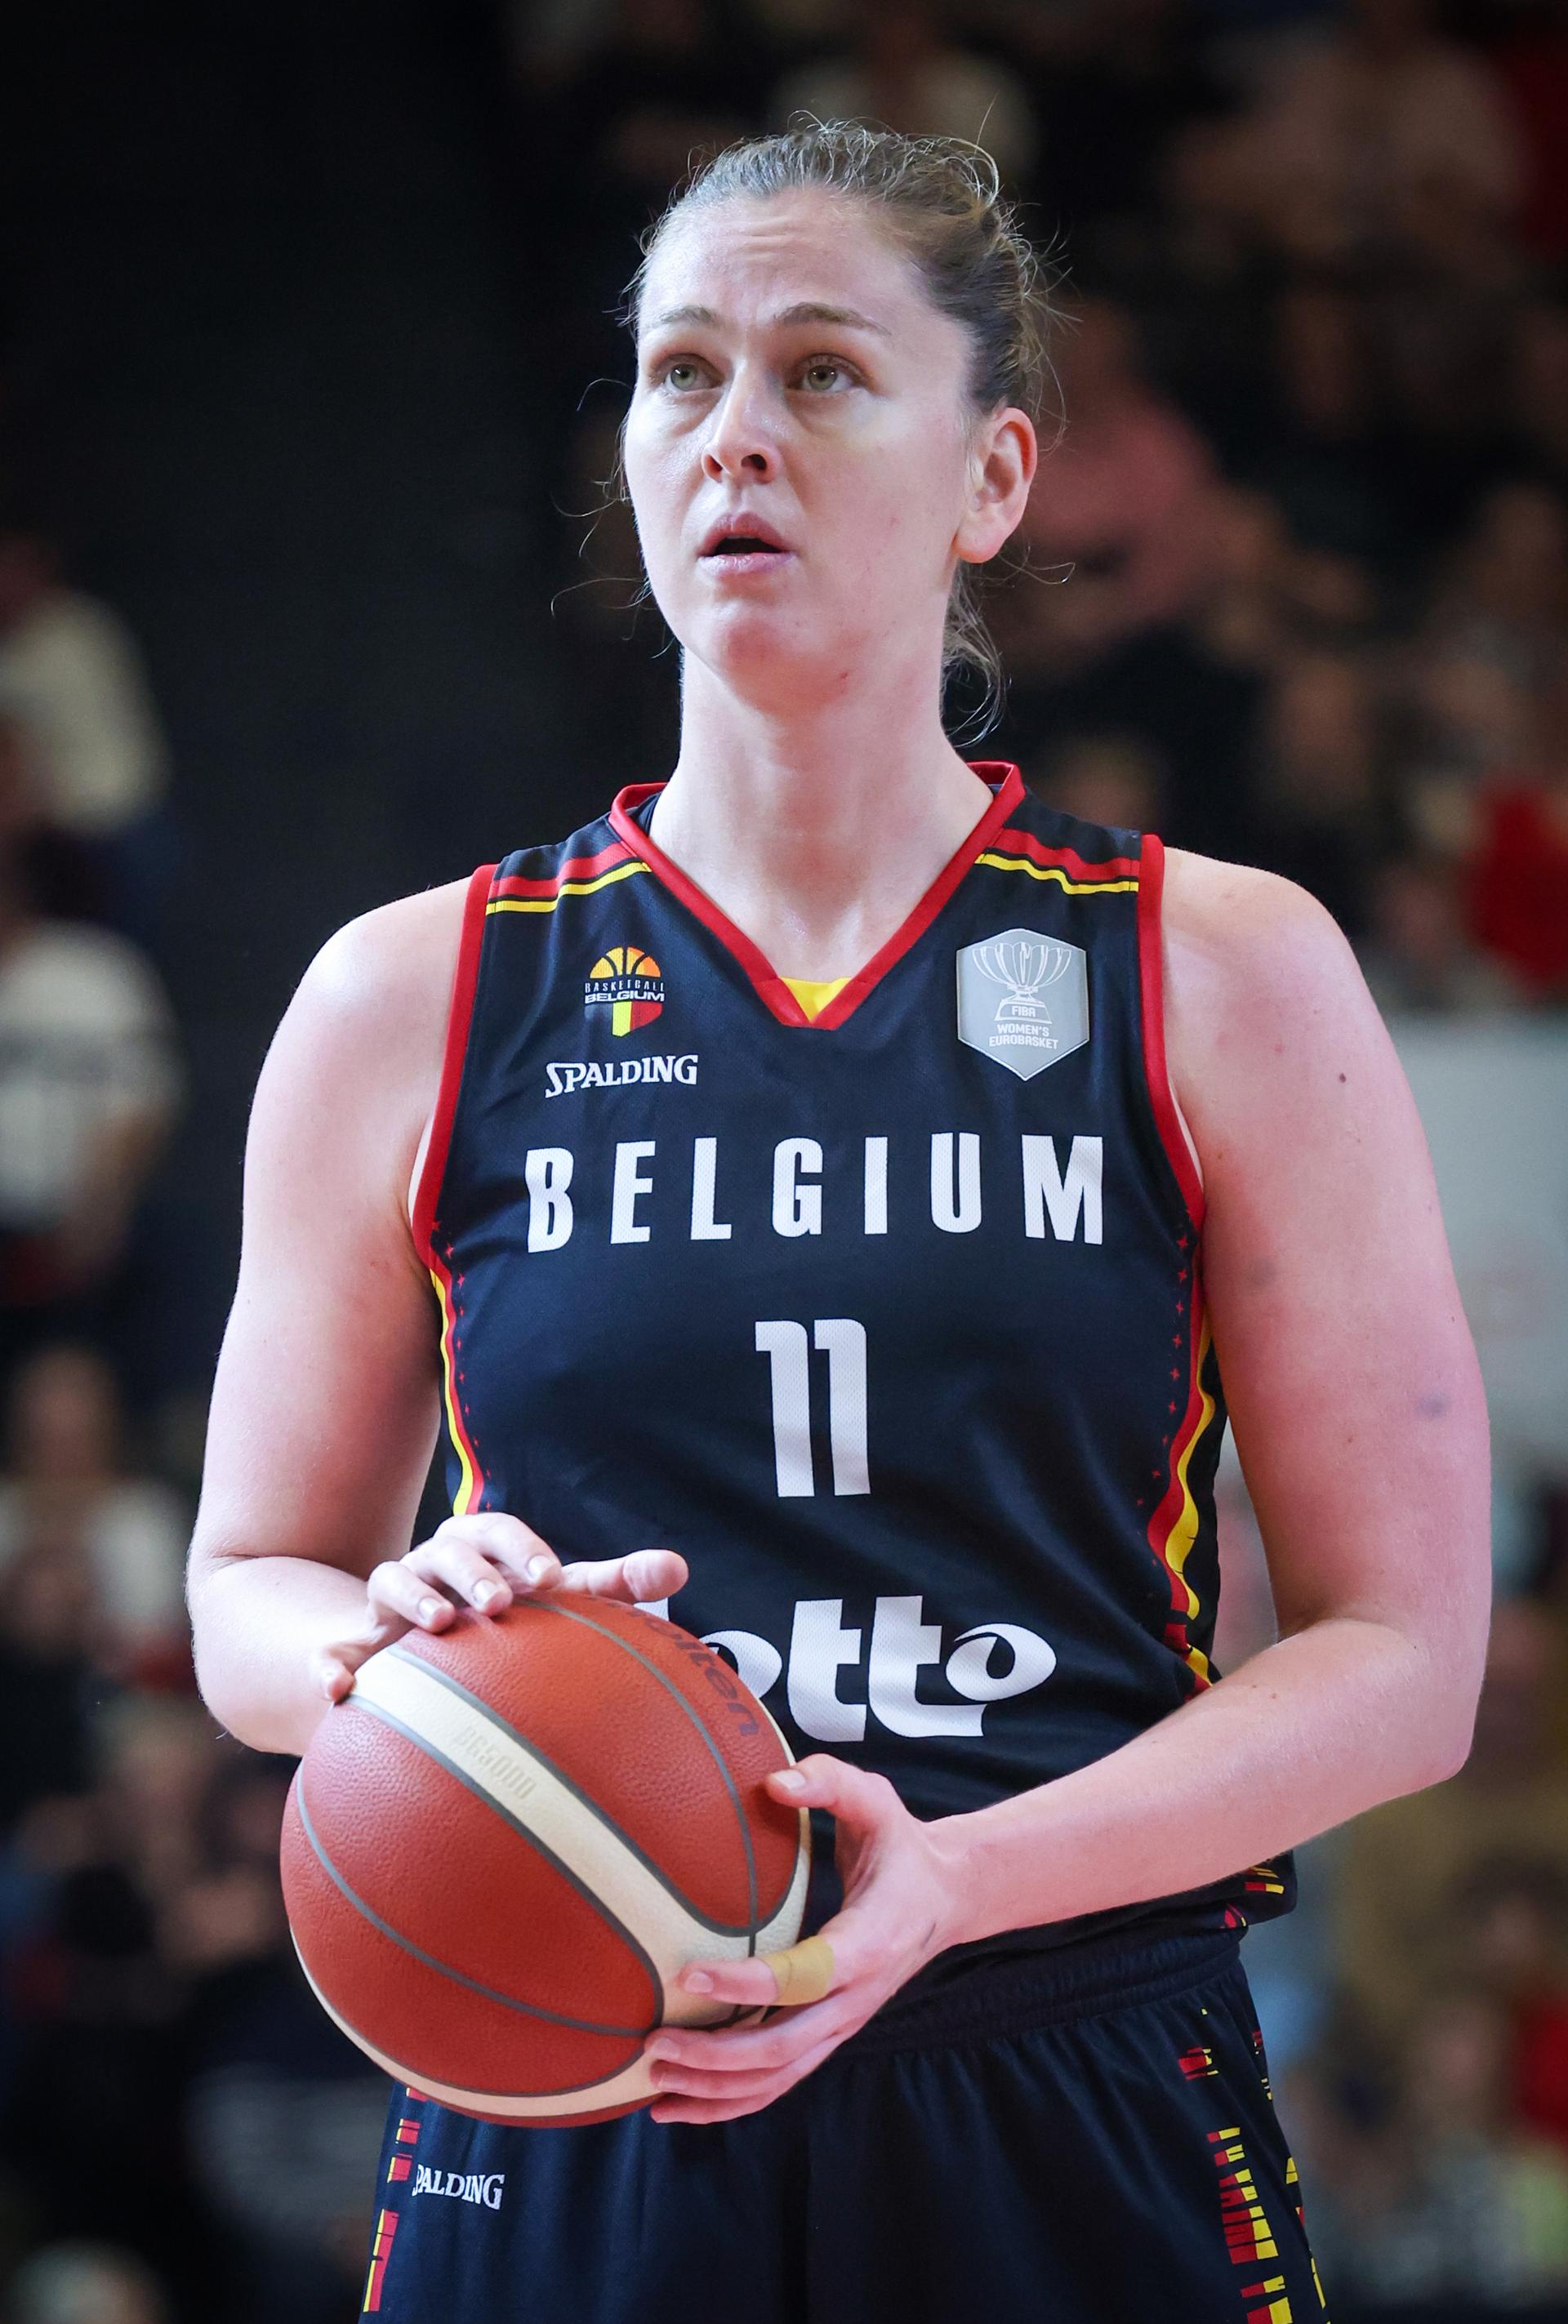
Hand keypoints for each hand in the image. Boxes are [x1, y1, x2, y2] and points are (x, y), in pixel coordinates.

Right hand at [315, 1516, 687, 1701]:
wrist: (408, 1647)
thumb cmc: (502, 1617)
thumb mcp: (551, 1599)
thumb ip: (613, 1583)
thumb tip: (679, 1565)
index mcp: (479, 1548)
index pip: (500, 1531)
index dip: (524, 1549)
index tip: (553, 1581)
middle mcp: (432, 1565)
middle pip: (448, 1548)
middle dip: (473, 1569)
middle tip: (500, 1602)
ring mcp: (388, 1603)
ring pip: (391, 1579)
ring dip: (413, 1596)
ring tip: (439, 1626)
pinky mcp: (355, 1647)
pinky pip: (333, 1651)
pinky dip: (330, 1664)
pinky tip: (339, 1691)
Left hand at [644, 1755, 965, 2124]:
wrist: (947, 1896)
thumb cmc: (899, 1843)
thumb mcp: (875, 1800)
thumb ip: (829, 1783)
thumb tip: (774, 1781)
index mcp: (868, 1941)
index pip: (804, 1976)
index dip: (747, 1985)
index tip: (687, 1977)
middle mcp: (855, 1998)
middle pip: (782, 2047)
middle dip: (713, 2054)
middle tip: (652, 2043)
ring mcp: (843, 2025)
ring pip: (777, 2078)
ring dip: (714, 2089)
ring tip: (652, 2081)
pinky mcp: (830, 2036)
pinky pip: (779, 2083)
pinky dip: (729, 2102)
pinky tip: (679, 2106)